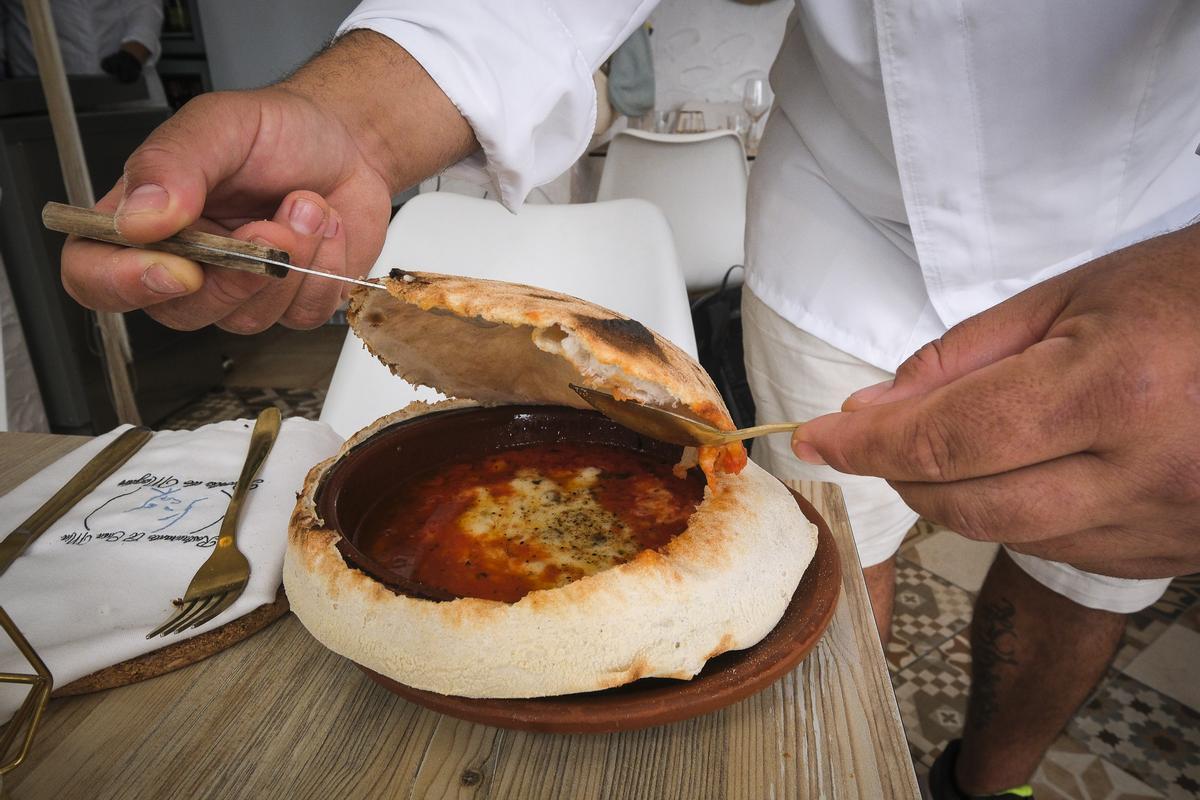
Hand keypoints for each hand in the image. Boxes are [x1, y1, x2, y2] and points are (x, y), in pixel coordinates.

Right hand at [62, 31, 476, 333]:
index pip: (94, 275)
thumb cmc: (278, 131)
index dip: (124, 284)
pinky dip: (324, 269)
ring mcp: (237, 289)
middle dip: (236, 273)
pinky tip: (326, 228)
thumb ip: (170, 164)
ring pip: (247, 317)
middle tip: (270, 223)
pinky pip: (301, 315)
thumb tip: (136, 218)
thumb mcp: (218, 124)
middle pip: (179, 311)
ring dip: (290, 261)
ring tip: (307, 205)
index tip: (181, 269)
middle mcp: (184, 262)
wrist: (348, 141)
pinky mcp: (289, 302)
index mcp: (141, 218)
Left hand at [791, 223, 1199, 578]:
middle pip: (965, 505)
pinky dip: (1021, 514)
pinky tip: (1032, 468)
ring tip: (966, 437)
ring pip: (1009, 535)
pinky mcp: (1176, 555)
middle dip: (900, 472)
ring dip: (957, 493)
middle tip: (876, 435)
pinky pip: (1062, 550)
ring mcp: (1167, 526)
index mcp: (1113, 390)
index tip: (813, 440)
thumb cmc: (1192, 295)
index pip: (944, 440)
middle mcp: (1142, 473)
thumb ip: (959, 361)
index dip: (863, 446)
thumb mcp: (1069, 297)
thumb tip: (872, 410)